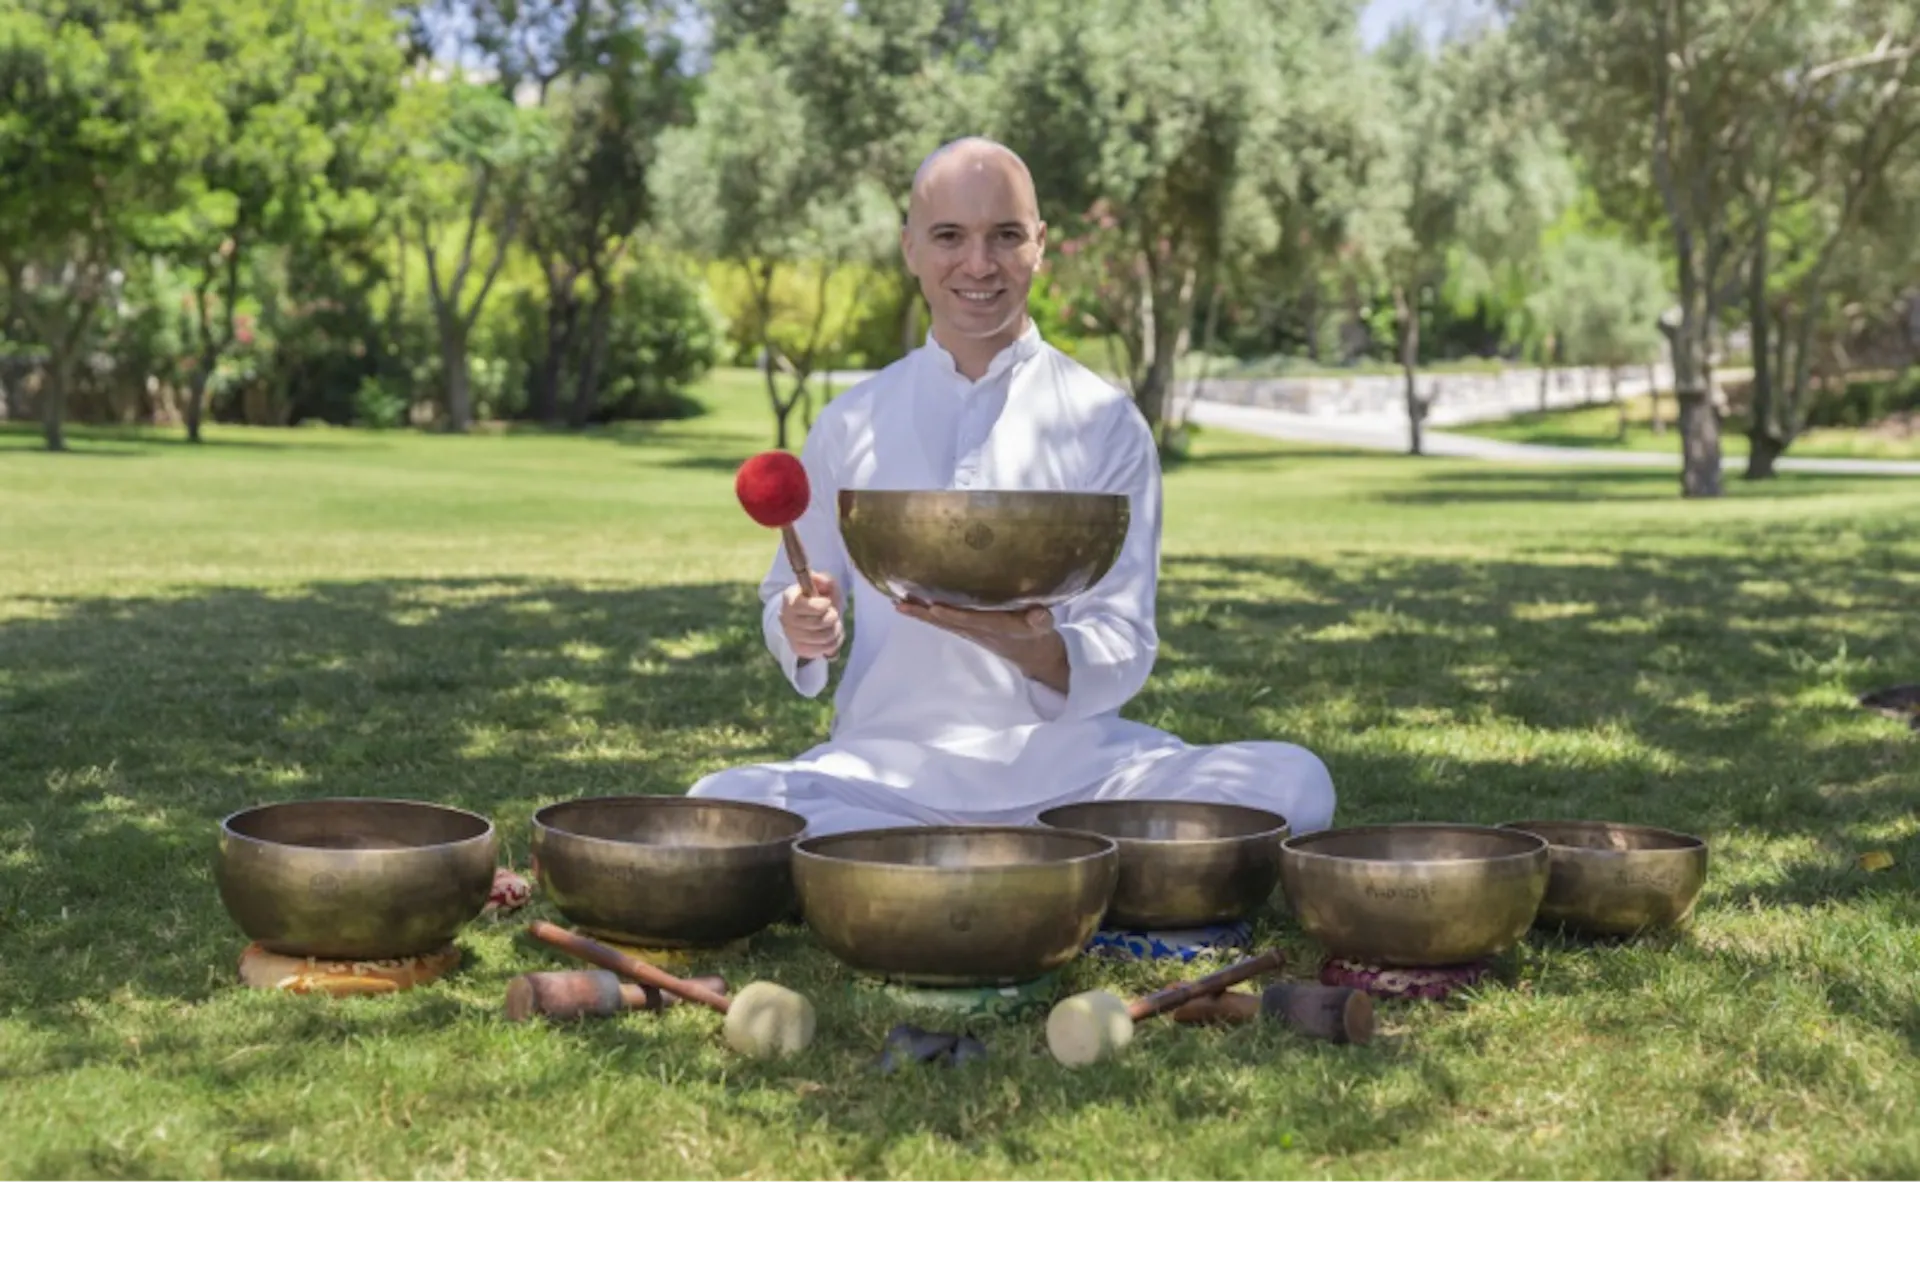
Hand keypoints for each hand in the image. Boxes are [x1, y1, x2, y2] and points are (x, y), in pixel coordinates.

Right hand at [780, 571, 844, 660]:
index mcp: (789, 599)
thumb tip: (822, 581)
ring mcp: (791, 636)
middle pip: (818, 623)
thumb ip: (824, 579)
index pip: (806, 606)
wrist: (811, 615)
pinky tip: (831, 634)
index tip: (827, 602)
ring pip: (824, 637)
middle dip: (832, 617)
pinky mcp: (799, 649)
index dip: (823, 605)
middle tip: (832, 613)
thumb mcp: (822, 584)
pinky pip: (824, 649)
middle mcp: (785, 618)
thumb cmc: (818, 598)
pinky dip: (834, 642)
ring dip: (835, 629)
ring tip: (834, 623)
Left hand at [895, 598, 1068, 692]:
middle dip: (924, 614)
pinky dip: (927, 614)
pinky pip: (945, 621)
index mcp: (996, 627)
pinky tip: (912, 606)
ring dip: (920, 614)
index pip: (972, 620)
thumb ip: (1041, 621)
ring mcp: (972, 631)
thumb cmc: (1039, 637)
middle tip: (899, 605)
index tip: (934, 608)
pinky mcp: (970, 629)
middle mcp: (978, 631)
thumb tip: (1039, 614)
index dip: (953, 615)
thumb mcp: (1044, 628)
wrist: (1036, 658)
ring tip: (898, 604)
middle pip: (947, 622)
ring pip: (942, 622)